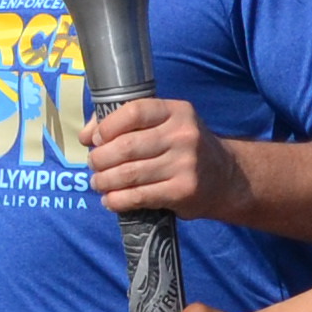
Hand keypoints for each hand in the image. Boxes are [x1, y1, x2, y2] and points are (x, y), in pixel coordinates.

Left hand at [80, 95, 248, 220]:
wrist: (225, 176)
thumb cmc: (183, 147)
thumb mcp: (166, 124)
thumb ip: (127, 122)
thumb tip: (87, 135)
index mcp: (177, 111)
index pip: (134, 111)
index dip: (108, 126)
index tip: (96, 139)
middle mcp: (183, 135)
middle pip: (127, 146)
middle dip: (100, 158)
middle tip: (93, 165)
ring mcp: (185, 164)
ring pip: (129, 174)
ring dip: (104, 181)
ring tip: (98, 183)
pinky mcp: (183, 191)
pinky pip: (139, 196)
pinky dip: (118, 200)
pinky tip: (111, 200)